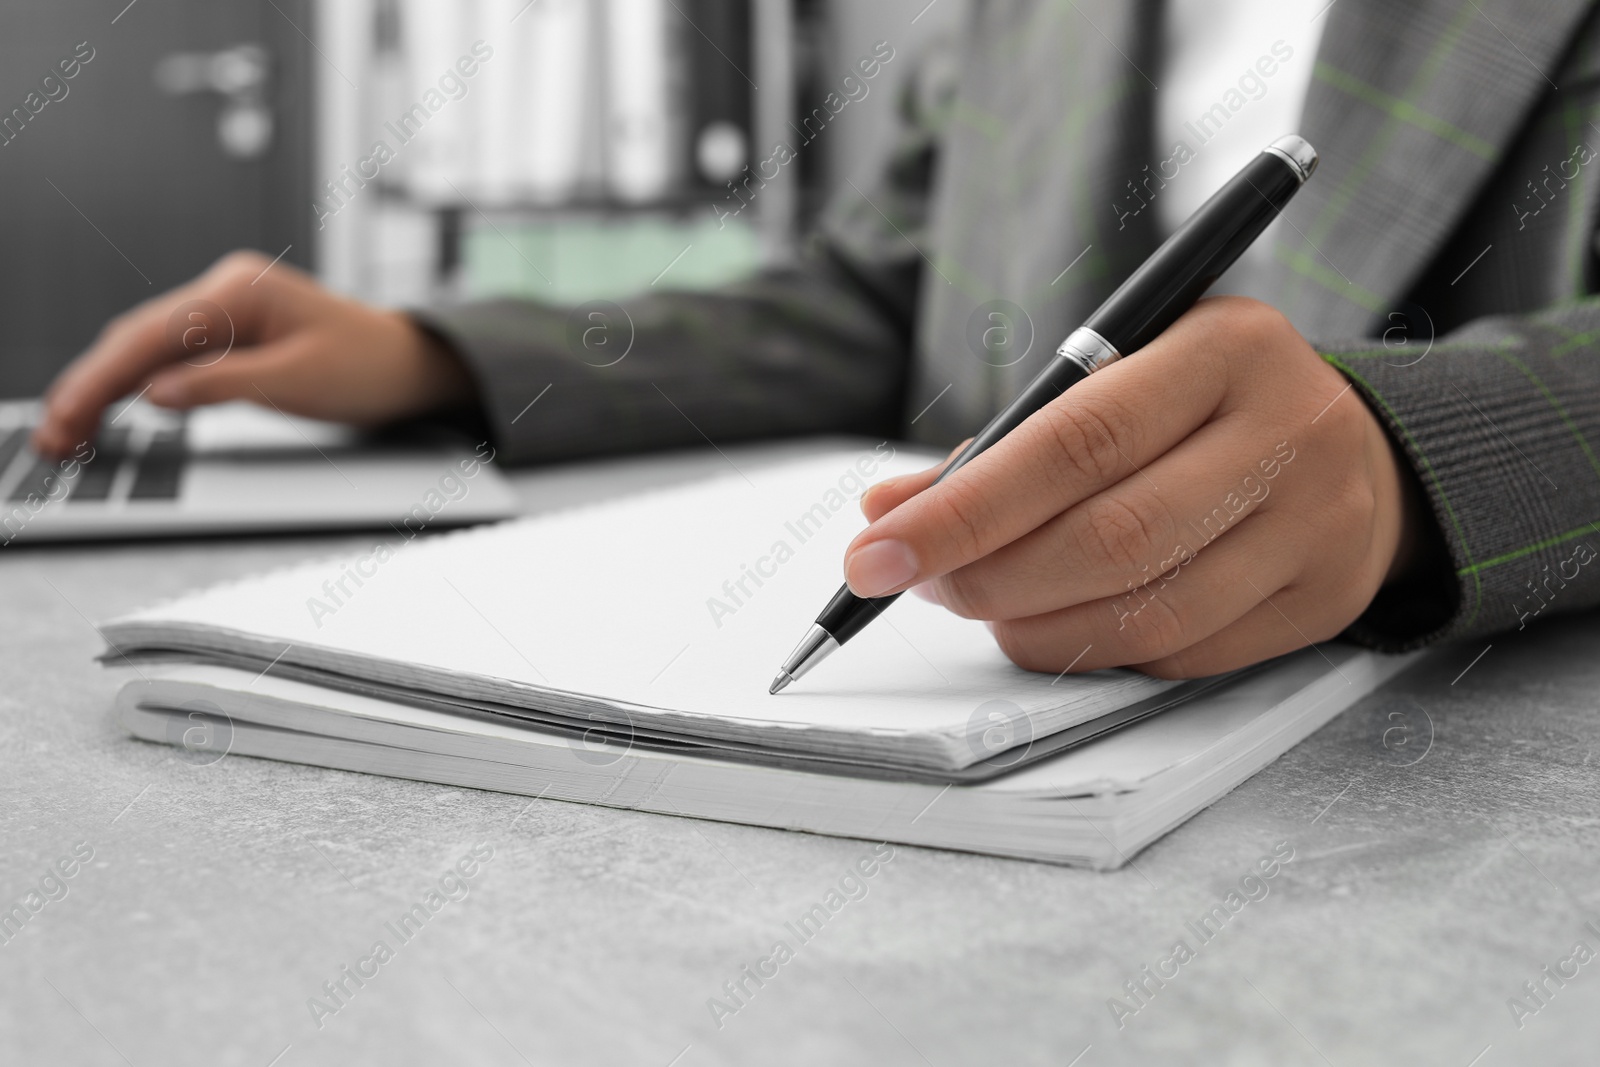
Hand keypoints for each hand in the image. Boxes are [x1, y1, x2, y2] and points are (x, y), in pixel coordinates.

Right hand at [30, 250, 473, 457]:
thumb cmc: (369, 368)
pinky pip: (171, 355)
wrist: (410, 364)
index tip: (68, 418)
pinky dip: (137, 382)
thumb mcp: (299, 382)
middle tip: (54, 436)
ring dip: (106, 387)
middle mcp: (225, 290)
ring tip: (69, 433)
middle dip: (90, 386)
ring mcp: (226, 308)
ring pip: (147, 346)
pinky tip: (109, 409)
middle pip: (136, 337)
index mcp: (239, 291)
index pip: (149, 335)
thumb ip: (224, 384)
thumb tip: (153, 393)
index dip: (100, 380)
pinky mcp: (231, 330)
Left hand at [848, 296, 1423, 678]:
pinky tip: (1060, 625)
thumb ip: (1008, 441)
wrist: (1359, 448)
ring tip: (982, 606)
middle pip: (1111, 537)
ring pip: (1146, 611)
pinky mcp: (1322, 602)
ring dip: (1033, 626)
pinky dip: (1097, 650)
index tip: (876, 550)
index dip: (964, 508)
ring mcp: (1317, 524)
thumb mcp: (1118, 379)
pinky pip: (1181, 653)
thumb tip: (887, 511)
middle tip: (922, 583)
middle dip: (988, 575)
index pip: (1075, 441)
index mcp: (1224, 348)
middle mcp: (1287, 431)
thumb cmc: (1203, 407)